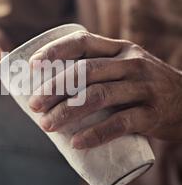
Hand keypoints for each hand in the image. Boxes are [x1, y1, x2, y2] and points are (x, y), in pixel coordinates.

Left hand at [28, 30, 181, 148]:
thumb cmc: (147, 88)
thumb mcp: (128, 69)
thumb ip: (100, 72)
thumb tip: (53, 89)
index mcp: (121, 50)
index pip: (84, 42)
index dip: (56, 51)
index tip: (33, 65)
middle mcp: (132, 63)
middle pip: (86, 71)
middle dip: (55, 88)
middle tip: (34, 106)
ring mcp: (144, 87)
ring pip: (99, 96)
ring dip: (67, 112)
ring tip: (47, 126)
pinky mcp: (153, 114)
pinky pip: (120, 123)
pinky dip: (96, 134)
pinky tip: (77, 143)